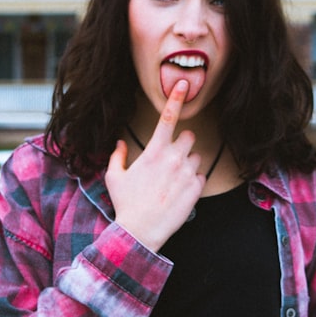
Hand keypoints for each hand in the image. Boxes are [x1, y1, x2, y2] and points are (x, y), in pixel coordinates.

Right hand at [106, 80, 204, 251]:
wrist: (141, 233)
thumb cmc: (126, 204)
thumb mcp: (114, 178)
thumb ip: (117, 156)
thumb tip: (119, 144)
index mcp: (154, 151)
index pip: (167, 117)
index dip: (175, 98)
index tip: (182, 83)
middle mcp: (174, 158)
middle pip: (189, 136)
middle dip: (182, 144)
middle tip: (170, 160)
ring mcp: (187, 173)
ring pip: (196, 157)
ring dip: (188, 164)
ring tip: (173, 181)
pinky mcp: (197, 188)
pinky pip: (201, 176)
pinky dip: (193, 182)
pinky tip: (179, 193)